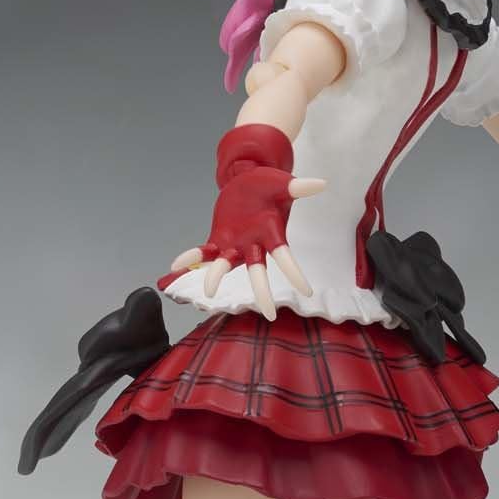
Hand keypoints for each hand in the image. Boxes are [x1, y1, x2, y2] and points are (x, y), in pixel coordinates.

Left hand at [160, 123, 323, 318]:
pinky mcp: (218, 239)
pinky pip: (203, 252)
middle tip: (270, 314)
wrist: (246, 183)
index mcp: (272, 233)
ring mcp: (234, 245)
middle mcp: (254, 245)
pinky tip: (175, 265)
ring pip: (226, 265)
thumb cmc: (267, 186)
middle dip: (263, 291)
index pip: (285, 256)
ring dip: (217, 276)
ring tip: (209, 290)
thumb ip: (298, 186)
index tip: (307, 291)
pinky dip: (191, 257)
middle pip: (259, 271)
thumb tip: (322, 184)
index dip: (295, 273)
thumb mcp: (281, 183)